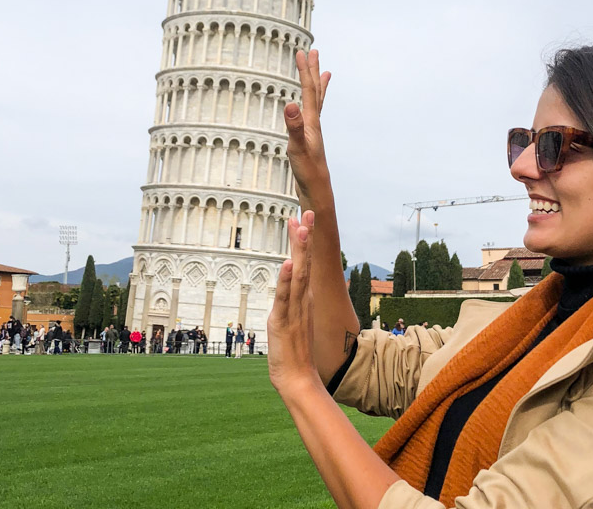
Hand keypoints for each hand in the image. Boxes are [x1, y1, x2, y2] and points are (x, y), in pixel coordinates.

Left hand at [268, 210, 322, 396]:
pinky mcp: (284, 321)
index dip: (302, 242)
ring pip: (298, 275)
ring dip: (300, 251)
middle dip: (305, 237)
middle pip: (305, 263)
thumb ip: (295, 307)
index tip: (301, 219)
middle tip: (307, 212)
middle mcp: (301, 300)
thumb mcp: (293, 324)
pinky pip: (286, 297)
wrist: (299, 380)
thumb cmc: (294, 355)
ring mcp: (294, 309)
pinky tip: (290, 263)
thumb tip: (296, 294)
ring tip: (301, 228)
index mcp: (302, 299)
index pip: (303, 264)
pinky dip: (288, 280)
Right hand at [285, 49, 331, 207]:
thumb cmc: (308, 171)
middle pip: (316, 91)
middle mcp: (314, 123)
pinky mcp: (308, 139)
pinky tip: (308, 108)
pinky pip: (311, 115)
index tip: (303, 52)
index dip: (305, 71)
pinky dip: (312, 105)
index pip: (309, 90)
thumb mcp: (297, 148)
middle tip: (314, 51)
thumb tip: (290, 104)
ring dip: (318, 85)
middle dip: (313, 70)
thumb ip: (294, 127)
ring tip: (324, 73)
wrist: (317, 189)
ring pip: (316, 102)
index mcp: (311, 122)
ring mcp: (312, 131)